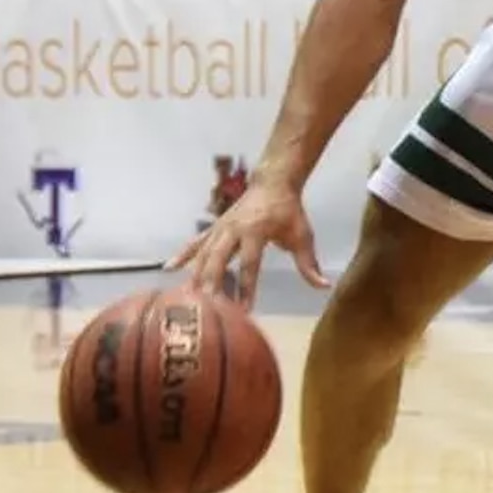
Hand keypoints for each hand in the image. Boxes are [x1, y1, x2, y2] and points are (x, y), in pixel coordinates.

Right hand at [166, 179, 327, 304]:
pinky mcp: (214, 228)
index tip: (244, 310)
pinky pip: (195, 243)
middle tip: (206, 309)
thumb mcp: (302, 235)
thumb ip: (309, 263)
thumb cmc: (289, 211)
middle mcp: (233, 229)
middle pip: (218, 260)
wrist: (273, 182)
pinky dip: (182, 255)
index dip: (246, 287)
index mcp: (255, 231)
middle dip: (211, 285)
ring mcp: (220, 228)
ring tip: (187, 300)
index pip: (249, 264)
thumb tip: (324, 286)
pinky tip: (168, 269)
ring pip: (203, 254)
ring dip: (195, 277)